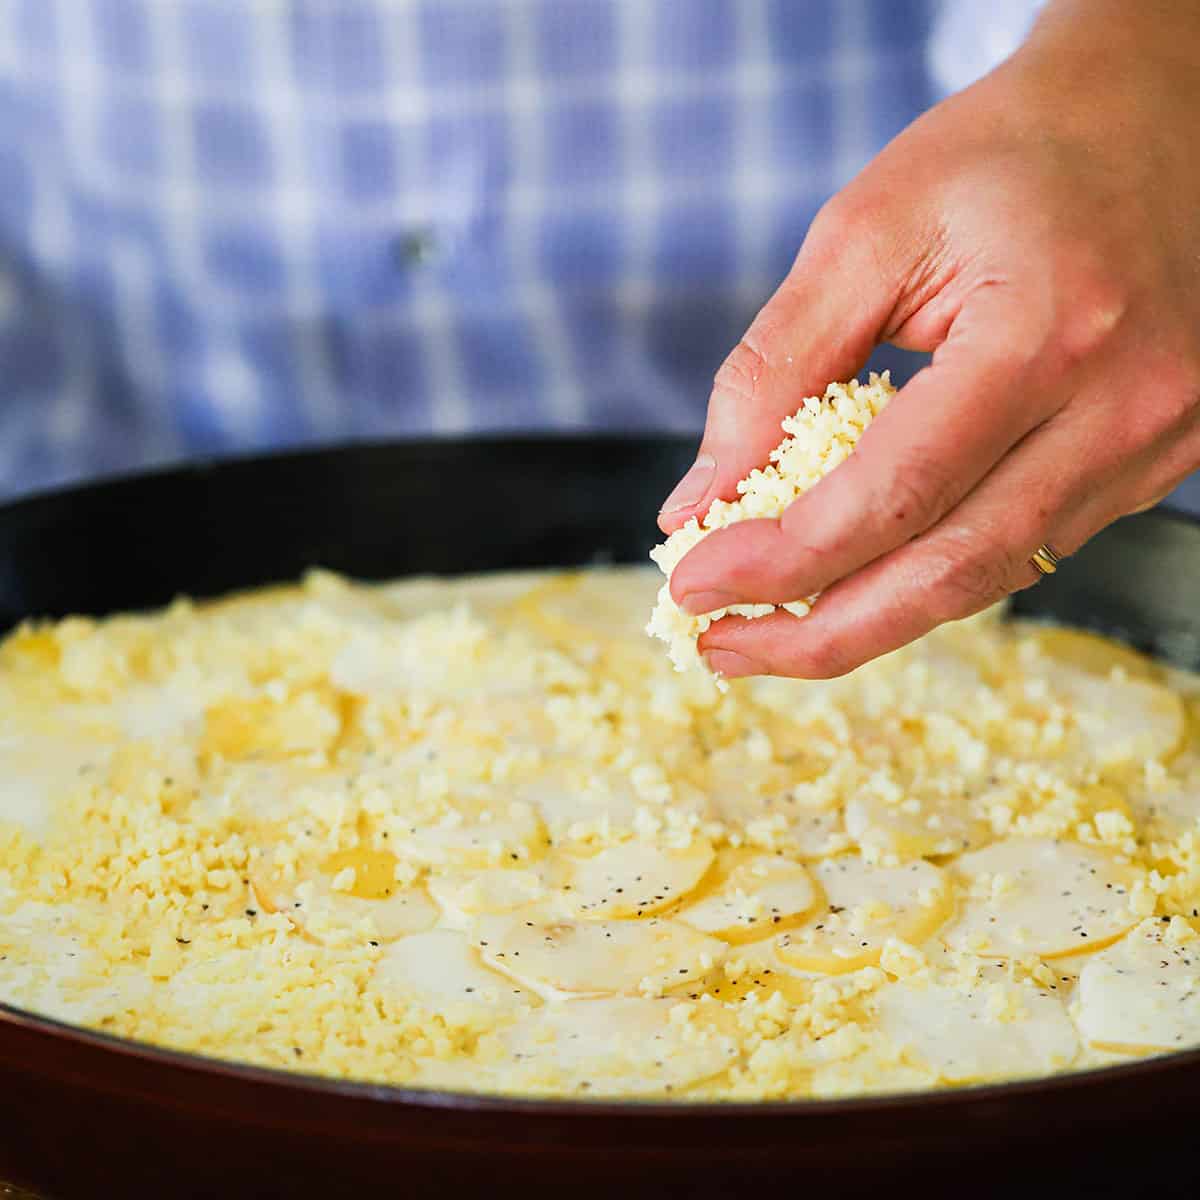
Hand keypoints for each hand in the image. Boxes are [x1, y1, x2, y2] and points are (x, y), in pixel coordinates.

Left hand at [657, 0, 1199, 680]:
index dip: (781, 562)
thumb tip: (700, 500)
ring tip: (771, 628)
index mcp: (1049, 332)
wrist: (1152, 117)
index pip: (894, 497)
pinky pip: (1023, 547)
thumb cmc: (1000, 158)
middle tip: (722, 648)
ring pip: (988, 578)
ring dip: (869, 619)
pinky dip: (928, 574)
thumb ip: (774, 369)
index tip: (693, 583)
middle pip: (950, 575)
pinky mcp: (1153, 460)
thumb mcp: (863, 232)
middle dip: (819, 635)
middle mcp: (1123, 406)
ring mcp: (1155, 443)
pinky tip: (858, 574)